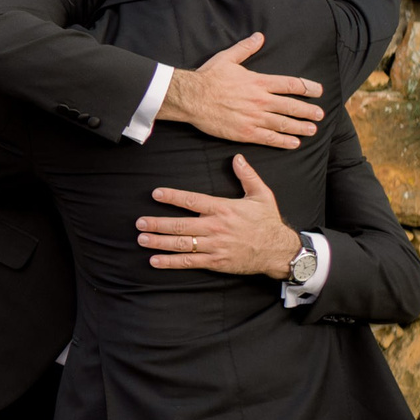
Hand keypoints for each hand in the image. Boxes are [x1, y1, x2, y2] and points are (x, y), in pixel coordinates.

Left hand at [136, 156, 303, 277]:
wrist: (279, 251)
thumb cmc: (268, 222)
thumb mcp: (262, 195)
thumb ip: (247, 176)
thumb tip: (237, 157)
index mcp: (223, 209)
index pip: (192, 201)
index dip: (172, 197)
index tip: (156, 194)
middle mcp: (215, 227)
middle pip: (180, 225)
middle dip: (157, 223)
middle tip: (139, 223)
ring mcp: (214, 246)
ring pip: (181, 244)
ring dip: (159, 242)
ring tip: (142, 239)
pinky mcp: (215, 261)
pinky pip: (189, 262)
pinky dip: (170, 262)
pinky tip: (155, 260)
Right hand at [161, 35, 323, 147]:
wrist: (190, 98)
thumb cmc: (207, 77)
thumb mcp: (227, 58)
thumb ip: (246, 48)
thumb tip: (259, 37)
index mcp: (258, 82)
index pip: (290, 85)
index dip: (307, 88)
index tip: (318, 92)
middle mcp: (260, 100)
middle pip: (291, 106)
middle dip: (308, 111)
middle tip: (320, 115)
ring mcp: (253, 118)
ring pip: (283, 123)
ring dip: (300, 127)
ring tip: (312, 130)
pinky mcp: (245, 132)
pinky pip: (269, 138)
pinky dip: (283, 141)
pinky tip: (294, 143)